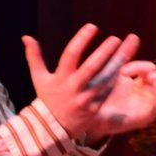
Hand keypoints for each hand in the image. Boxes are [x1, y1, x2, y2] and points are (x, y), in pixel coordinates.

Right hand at [23, 25, 155, 139]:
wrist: (52, 129)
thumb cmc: (47, 98)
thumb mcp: (39, 78)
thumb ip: (34, 57)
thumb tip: (26, 37)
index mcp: (61, 78)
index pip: (71, 54)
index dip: (82, 39)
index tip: (93, 26)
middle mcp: (74, 87)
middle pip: (92, 66)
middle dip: (105, 51)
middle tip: (116, 38)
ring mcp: (86, 98)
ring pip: (105, 78)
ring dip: (118, 62)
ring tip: (129, 47)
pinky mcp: (96, 107)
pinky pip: (109, 90)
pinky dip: (118, 78)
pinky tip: (128, 65)